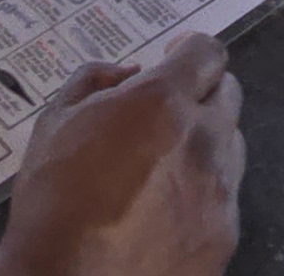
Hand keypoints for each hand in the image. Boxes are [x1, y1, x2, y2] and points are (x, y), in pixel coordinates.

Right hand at [0, 34, 244, 275]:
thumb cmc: (53, 201)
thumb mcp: (53, 122)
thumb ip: (94, 80)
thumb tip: (129, 72)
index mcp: (163, 102)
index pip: (208, 53)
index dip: (191, 49)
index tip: (174, 56)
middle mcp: (204, 139)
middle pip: (228, 94)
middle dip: (200, 92)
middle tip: (167, 109)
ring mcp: (221, 190)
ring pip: (230, 146)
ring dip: (205, 141)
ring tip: (163, 165)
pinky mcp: (225, 233)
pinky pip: (224, 196)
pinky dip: (203, 190)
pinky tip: (166, 209)